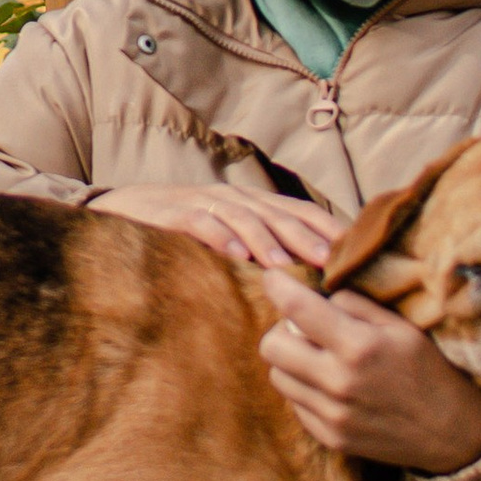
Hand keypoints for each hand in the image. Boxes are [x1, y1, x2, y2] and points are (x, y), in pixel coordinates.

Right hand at [89, 180, 339, 274]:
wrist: (126, 207)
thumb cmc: (185, 230)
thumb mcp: (229, 237)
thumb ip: (262, 251)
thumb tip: (306, 282)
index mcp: (255, 204)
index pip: (301, 212)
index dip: (328, 231)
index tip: (355, 256)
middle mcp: (236, 198)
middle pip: (279, 215)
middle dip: (306, 238)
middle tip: (330, 265)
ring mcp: (205, 203)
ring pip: (244, 218)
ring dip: (265, 241)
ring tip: (284, 268)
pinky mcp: (174, 213)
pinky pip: (200, 223)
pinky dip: (218, 237)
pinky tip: (233, 256)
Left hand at [252, 269, 480, 477]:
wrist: (452, 432)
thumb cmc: (428, 368)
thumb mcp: (400, 325)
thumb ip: (352, 305)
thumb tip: (314, 295)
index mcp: (359, 346)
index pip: (296, 309)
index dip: (277, 286)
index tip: (273, 278)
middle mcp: (339, 382)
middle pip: (271, 346)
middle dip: (282, 328)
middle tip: (304, 327)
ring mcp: (332, 415)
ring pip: (278, 376)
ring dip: (292, 361)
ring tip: (321, 357)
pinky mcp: (330, 438)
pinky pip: (295, 404)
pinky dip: (305, 389)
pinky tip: (333, 385)